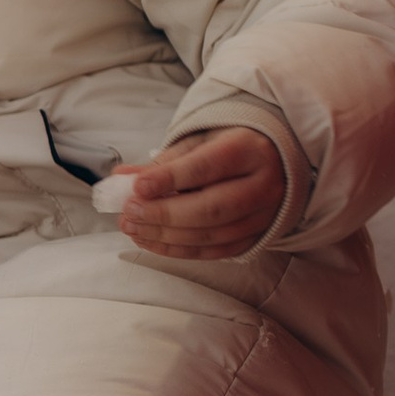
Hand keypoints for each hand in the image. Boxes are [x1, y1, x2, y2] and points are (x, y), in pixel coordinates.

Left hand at [98, 128, 286, 259]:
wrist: (273, 163)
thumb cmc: (229, 149)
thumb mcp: (199, 143)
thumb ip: (162, 162)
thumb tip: (122, 177)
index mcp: (250, 150)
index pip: (208, 166)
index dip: (170, 179)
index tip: (137, 187)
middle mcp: (264, 185)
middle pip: (212, 207)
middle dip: (164, 213)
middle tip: (129, 212)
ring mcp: (263, 215)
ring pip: (212, 234)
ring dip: (166, 235)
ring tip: (132, 227)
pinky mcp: (256, 237)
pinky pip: (216, 251)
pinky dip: (179, 250)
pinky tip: (151, 242)